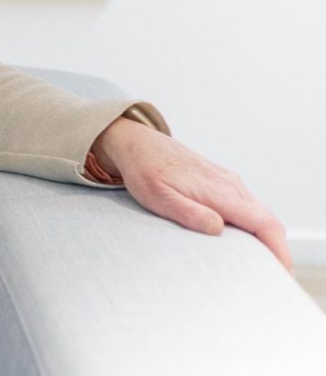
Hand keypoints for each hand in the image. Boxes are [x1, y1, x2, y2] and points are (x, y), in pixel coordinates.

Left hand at [93, 118, 291, 270]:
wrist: (138, 143)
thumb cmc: (145, 170)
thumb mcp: (158, 196)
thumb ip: (188, 213)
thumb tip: (218, 228)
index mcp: (220, 191)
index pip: (264, 223)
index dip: (278, 250)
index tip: (282, 273)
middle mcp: (231, 185)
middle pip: (268, 222)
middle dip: (276, 251)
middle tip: (269, 278)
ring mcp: (229, 182)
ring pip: (260, 214)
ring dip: (265, 239)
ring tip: (257, 266)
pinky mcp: (223, 182)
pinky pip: (248, 207)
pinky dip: (253, 227)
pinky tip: (240, 242)